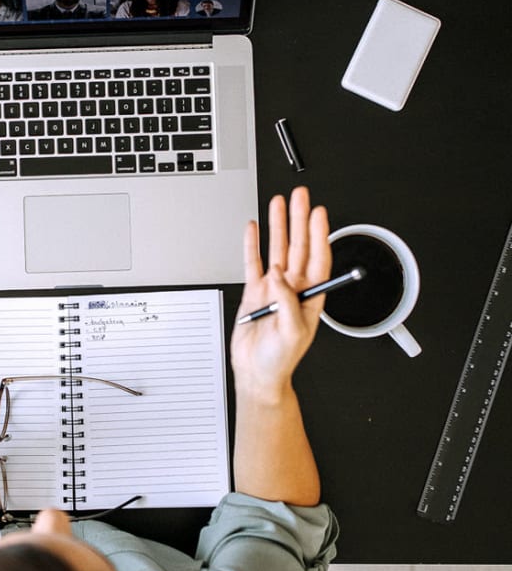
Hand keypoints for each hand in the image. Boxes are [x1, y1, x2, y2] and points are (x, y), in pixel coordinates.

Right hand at [230, 186, 330, 400]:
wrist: (257, 373)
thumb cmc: (281, 360)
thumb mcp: (293, 332)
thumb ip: (288, 302)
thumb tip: (279, 275)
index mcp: (310, 297)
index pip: (318, 257)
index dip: (319, 234)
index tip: (319, 213)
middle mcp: (293, 288)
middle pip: (298, 245)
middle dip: (299, 219)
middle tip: (300, 197)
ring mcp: (273, 288)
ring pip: (277, 248)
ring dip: (278, 225)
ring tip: (278, 204)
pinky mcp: (254, 292)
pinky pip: (252, 262)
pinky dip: (252, 245)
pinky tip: (253, 229)